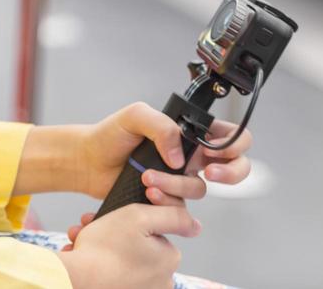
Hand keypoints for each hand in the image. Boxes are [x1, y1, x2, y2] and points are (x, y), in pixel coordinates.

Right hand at [57, 204, 199, 288]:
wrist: (75, 280)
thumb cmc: (105, 248)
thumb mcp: (139, 216)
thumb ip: (172, 216)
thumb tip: (196, 225)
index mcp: (168, 260)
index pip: (154, 232)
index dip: (130, 220)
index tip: (112, 216)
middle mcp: (161, 282)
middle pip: (136, 246)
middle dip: (112, 234)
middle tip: (90, 226)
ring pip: (121, 260)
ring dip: (100, 247)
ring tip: (81, 241)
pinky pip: (112, 275)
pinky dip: (97, 264)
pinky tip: (81, 255)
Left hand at [77, 103, 254, 202]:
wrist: (87, 162)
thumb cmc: (109, 135)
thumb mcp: (135, 116)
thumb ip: (162, 126)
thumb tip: (180, 156)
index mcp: (188, 132)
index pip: (228, 135)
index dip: (235, 144)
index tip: (217, 150)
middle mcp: (189, 155)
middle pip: (233, 167)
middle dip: (230, 173)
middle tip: (209, 172)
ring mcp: (179, 178)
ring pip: (200, 189)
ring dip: (177, 185)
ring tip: (149, 178)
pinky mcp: (167, 198)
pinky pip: (180, 206)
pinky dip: (166, 201)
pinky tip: (147, 192)